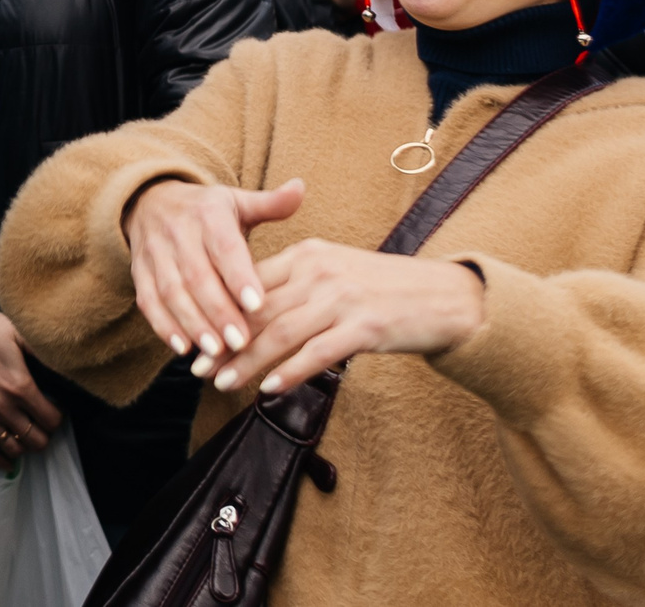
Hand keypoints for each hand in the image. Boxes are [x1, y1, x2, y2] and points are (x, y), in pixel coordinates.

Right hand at [0, 308, 62, 464]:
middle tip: (40, 422)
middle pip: (36, 440)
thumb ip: (41, 350)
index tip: (54, 409)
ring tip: (25, 432)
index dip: (57, 416)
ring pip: (14, 449)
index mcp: (19, 386)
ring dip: (23, 443)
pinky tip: (8, 458)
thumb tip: (66, 363)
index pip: (51, 419)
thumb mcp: (16, 330)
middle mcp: (2, 407)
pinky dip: (0, 459)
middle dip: (43, 432)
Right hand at [124, 175, 305, 367]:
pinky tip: (183, 348)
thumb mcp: (238, 201)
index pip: (225, 247)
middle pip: (197, 275)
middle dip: (218, 311)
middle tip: (241, 342)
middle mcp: (177, 232)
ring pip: (171, 291)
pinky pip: (148, 301)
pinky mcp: (140, 273)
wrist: (150, 200)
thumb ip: (271, 203)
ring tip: (216, 350)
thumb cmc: (207, 210)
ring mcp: (155, 254)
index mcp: (208, 214)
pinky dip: (163, 326)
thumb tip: (300, 188)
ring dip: (193, 323)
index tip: (257, 304)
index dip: (239, 277)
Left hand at [194, 239, 485, 397]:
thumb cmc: (386, 289)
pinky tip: (270, 389)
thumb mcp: (337, 273)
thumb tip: (252, 312)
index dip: (220, 312)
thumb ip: (297, 286)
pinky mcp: (365, 327)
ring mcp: (342, 299)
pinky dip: (290, 372)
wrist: (447, 297)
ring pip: (281, 334)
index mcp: (308, 254)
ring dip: (248, 363)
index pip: (251, 284)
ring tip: (222, 383)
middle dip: (224, 342)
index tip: (196, 336)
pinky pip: (318, 354)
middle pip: (259, 311)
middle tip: (197, 368)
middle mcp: (320, 272)